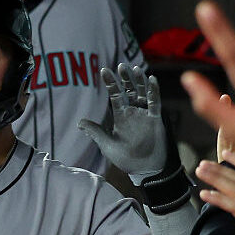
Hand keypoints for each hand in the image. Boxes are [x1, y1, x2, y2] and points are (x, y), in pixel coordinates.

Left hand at [78, 64, 165, 184]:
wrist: (145, 169)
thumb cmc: (125, 158)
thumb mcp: (107, 145)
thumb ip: (96, 132)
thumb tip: (79, 122)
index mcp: (120, 115)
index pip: (115, 95)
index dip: (110, 82)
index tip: (103, 70)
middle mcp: (133, 112)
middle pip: (129, 90)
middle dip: (125, 78)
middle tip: (121, 65)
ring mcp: (144, 114)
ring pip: (142, 93)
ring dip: (139, 81)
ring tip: (135, 69)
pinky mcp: (155, 119)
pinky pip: (155, 102)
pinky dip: (154, 91)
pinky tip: (152, 80)